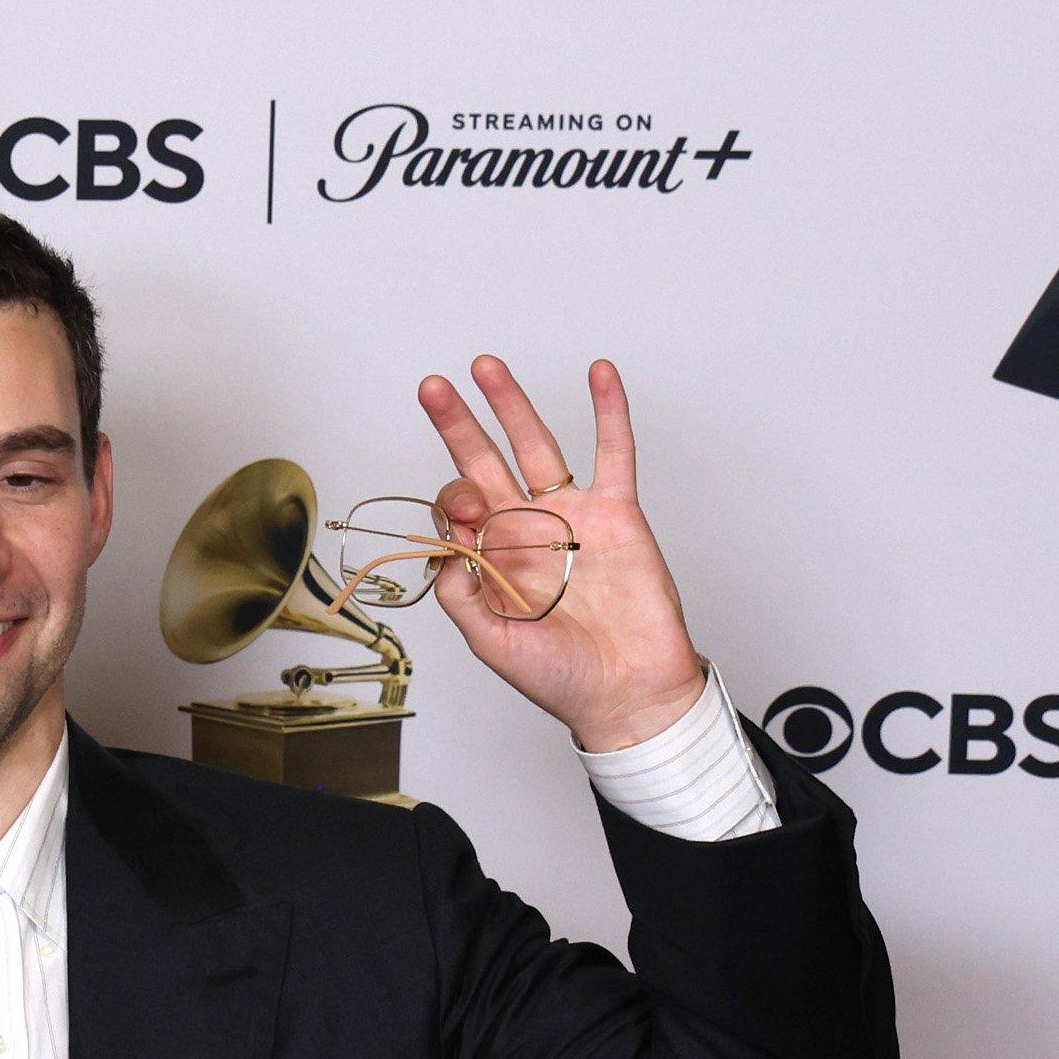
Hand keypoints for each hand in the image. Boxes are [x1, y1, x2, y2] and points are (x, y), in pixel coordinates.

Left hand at [413, 357, 707, 751]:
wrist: (627, 692)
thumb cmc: (559, 677)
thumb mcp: (490, 642)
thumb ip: (459, 594)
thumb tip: (444, 543)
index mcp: (490, 558)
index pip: (455, 507)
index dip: (452, 503)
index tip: (469, 518)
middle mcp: (525, 529)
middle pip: (483, 461)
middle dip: (457, 423)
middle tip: (432, 387)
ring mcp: (571, 515)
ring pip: (536, 445)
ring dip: (512, 404)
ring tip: (486, 367)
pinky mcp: (617, 512)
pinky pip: (613, 451)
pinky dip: (608, 410)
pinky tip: (599, 373)